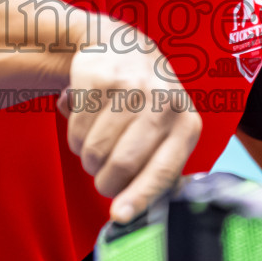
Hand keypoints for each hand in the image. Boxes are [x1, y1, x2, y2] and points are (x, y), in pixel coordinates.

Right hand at [60, 35, 200, 222]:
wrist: (118, 44)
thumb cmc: (146, 98)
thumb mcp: (167, 127)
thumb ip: (161, 166)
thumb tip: (141, 211)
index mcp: (186, 123)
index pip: (163, 171)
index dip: (139, 198)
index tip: (119, 216)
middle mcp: (163, 103)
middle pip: (124, 165)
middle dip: (106, 181)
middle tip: (103, 178)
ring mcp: (130, 88)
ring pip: (95, 151)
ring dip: (89, 160)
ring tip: (97, 144)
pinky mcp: (99, 79)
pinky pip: (76, 131)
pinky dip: (76, 138)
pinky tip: (87, 123)